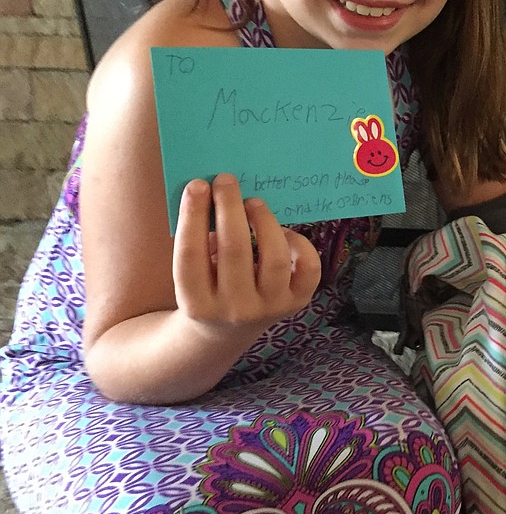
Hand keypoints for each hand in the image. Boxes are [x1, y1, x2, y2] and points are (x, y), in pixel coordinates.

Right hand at [172, 173, 321, 336]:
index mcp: (195, 303)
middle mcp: (234, 310)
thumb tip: (214, 195)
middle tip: (226, 180)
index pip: (190, 255)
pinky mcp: (295, 303)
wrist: (226, 332)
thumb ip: (197, 242)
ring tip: (253, 203)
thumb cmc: (205, 288)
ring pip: (275, 258)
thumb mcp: (192, 275)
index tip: (198, 185)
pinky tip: (283, 232)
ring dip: (264, 222)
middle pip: (234, 251)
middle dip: (230, 208)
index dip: (193, 216)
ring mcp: (268, 308)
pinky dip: (299, 244)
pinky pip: (307, 268)